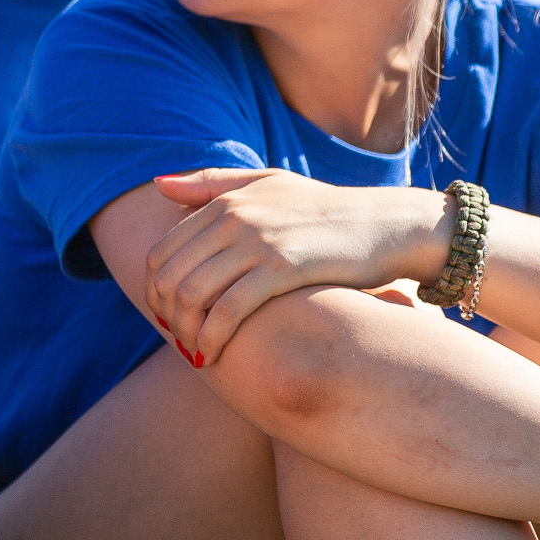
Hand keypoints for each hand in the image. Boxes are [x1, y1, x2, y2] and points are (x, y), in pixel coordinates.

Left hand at [147, 169, 447, 364]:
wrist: (383, 224)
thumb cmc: (324, 209)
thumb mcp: (268, 183)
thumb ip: (212, 183)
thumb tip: (158, 185)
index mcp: (226, 201)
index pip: (163, 251)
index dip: (155, 291)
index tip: (168, 317)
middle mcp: (235, 217)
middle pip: (170, 276)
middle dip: (166, 317)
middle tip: (179, 340)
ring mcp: (257, 242)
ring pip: (192, 295)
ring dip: (185, 332)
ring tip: (195, 352)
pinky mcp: (282, 268)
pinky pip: (227, 310)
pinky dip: (211, 338)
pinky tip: (212, 356)